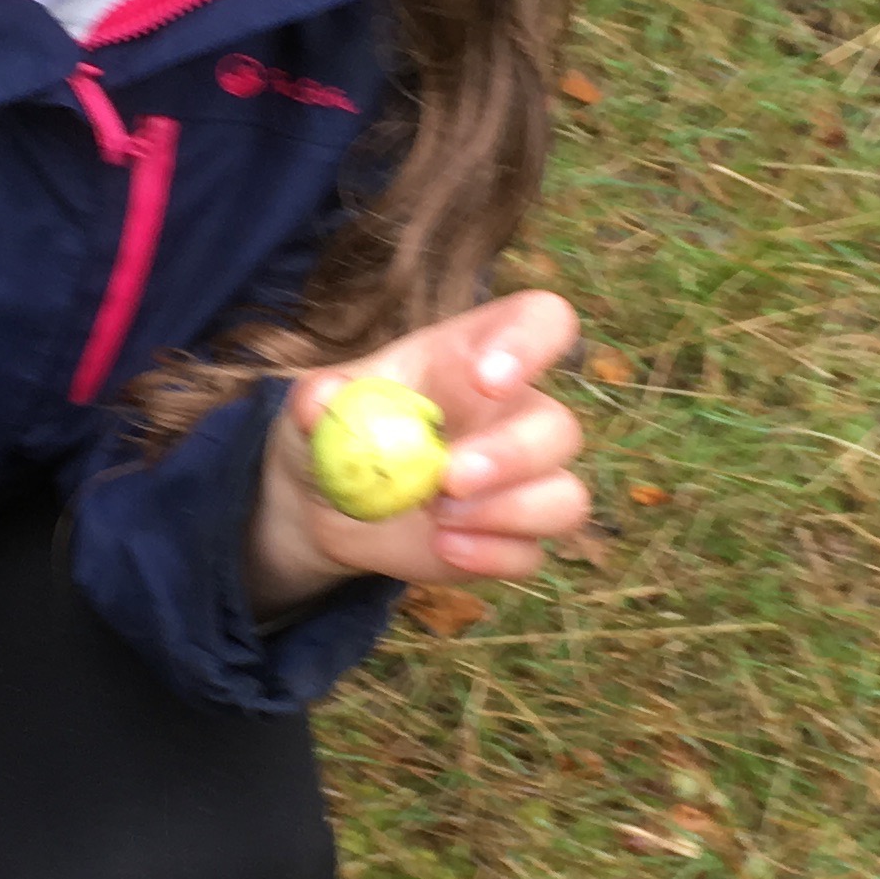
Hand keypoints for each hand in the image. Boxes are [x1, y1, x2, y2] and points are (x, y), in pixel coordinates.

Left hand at [247, 288, 590, 613]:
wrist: (325, 503)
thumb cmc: (334, 430)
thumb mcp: (314, 405)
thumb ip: (318, 398)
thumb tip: (320, 401)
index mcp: (478, 355)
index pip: (541, 322)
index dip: (530, 343)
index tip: (489, 378)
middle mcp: (515, 414)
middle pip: (557, 427)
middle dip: (511, 455)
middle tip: (449, 478)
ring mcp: (522, 483)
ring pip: (566, 498)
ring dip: (511, 513)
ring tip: (440, 519)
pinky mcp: (510, 539)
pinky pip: (531, 554)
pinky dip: (492, 556)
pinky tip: (444, 549)